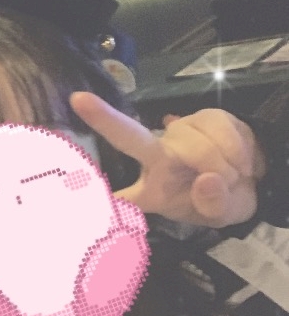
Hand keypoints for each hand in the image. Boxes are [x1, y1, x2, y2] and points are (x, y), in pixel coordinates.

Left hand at [70, 91, 263, 226]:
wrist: (252, 182)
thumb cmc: (222, 201)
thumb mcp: (219, 216)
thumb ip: (213, 205)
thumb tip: (207, 180)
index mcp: (151, 191)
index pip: (119, 194)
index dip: (91, 194)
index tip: (63, 186)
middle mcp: (156, 158)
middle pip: (129, 136)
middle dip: (104, 118)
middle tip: (77, 100)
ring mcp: (177, 134)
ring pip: (197, 144)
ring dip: (225, 164)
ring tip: (233, 176)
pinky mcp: (203, 115)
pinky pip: (221, 129)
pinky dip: (239, 148)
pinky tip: (241, 161)